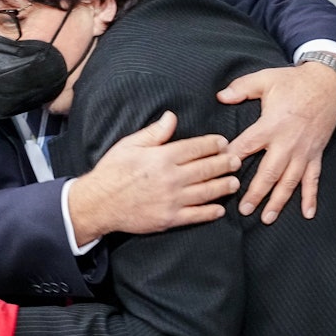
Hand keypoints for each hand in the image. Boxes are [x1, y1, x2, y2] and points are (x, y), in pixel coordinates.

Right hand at [68, 110, 240, 243]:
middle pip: (206, 169)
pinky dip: (210, 212)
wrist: (98, 203)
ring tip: (234, 183)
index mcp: (163, 157)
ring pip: (206, 192)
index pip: (196, 148)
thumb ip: (154, 132)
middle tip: (237, 161)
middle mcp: (171, 178)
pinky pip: (195, 215)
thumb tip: (172, 117)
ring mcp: (172, 200)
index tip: (224, 142)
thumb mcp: (130, 145)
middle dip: (225, 164)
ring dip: (223, 186)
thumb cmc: (113, 171)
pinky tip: (220, 209)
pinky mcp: (169, 219)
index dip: (213, 144)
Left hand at [217, 62, 335, 223]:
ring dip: (279, 201)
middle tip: (244, 210)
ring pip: (289, 181)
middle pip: (269, 173)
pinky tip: (307, 213)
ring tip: (267, 217)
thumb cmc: (294, 82)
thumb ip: (241, 88)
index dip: (231, 159)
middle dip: (256, 193)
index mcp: (271, 125)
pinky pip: (313, 179)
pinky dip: (311, 197)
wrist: (327, 84)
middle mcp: (287, 143)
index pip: (246, 146)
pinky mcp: (316, 154)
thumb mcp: (265, 79)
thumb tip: (220, 96)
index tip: (218, 173)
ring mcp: (303, 151)